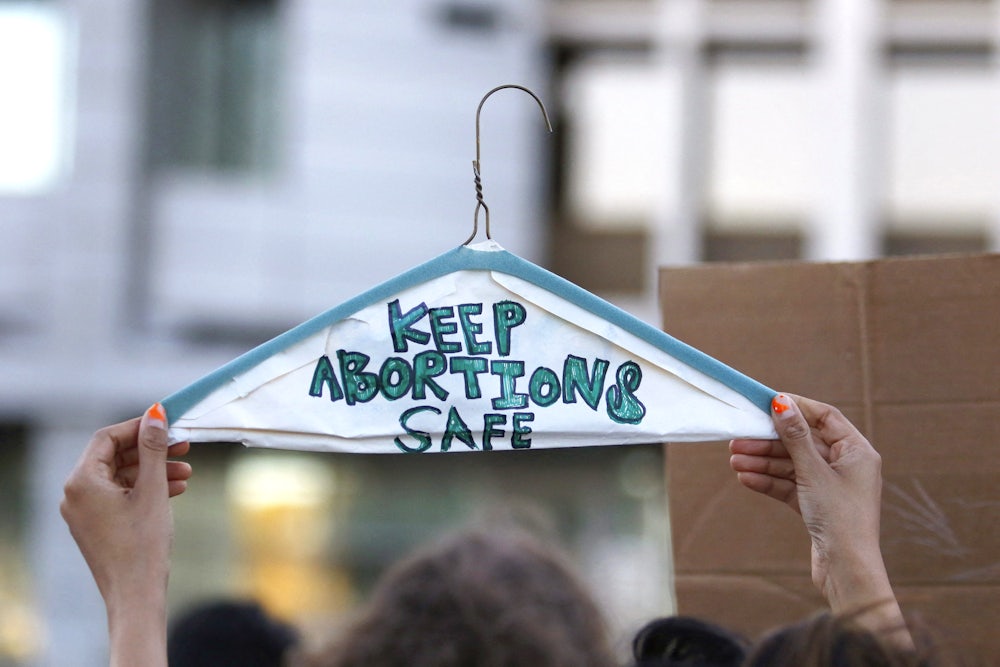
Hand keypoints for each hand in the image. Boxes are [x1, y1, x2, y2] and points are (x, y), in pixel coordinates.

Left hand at [60, 403, 190, 666]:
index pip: (108, 438)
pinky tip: (174, 490)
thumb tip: (155, 415)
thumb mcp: (153, 489)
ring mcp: (84, 511)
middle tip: (182, 445)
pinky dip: (144, 489)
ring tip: (186, 472)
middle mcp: (76, 494)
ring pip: (120, 476)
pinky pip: (119, 495)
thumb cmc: (143, 544)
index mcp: (82, 481)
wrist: (136, 595)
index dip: (139, 427)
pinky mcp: (96, 525)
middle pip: (114, 456)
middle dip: (150, 450)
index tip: (168, 423)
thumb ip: (153, 449)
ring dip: (153, 470)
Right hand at [729, 395, 907, 642]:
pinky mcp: (817, 505)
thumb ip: (795, 436)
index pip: (825, 417)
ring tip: (734, 461)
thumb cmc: (839, 518)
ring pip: (792, 465)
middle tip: (738, 439)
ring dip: (763, 462)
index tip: (767, 403)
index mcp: (857, 451)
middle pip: (802, 443)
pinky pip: (790, 485)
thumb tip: (782, 402)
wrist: (846, 570)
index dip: (796, 408)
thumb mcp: (813, 472)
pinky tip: (746, 479)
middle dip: (769, 442)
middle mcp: (846, 466)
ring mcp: (831, 486)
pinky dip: (769, 481)